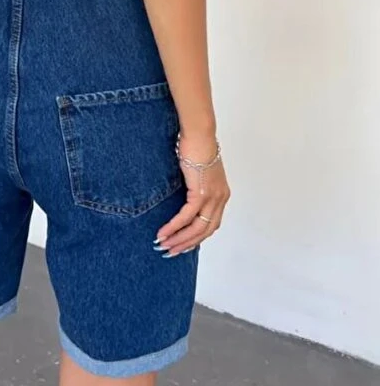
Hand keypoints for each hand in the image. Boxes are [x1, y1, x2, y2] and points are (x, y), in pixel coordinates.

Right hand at [155, 134, 229, 255]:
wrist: (199, 134)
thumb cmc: (196, 147)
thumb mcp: (198, 171)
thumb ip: (195, 186)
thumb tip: (182, 196)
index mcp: (222, 195)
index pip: (211, 225)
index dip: (196, 238)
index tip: (182, 245)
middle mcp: (220, 199)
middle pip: (205, 231)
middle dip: (186, 244)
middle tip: (170, 252)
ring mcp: (213, 197)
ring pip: (197, 228)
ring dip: (179, 239)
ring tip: (163, 245)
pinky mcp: (201, 193)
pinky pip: (186, 216)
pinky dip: (174, 226)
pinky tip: (163, 232)